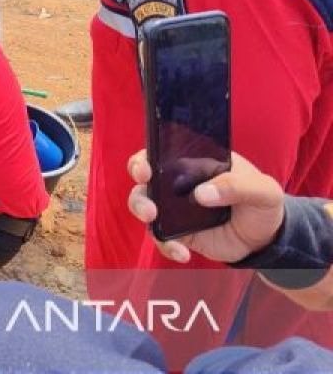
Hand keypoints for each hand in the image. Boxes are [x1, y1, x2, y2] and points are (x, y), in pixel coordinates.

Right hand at [127, 149, 284, 264]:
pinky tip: (183, 253)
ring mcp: (174, 207)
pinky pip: (160, 237)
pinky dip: (166, 245)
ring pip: (143, 205)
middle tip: (148, 204)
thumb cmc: (262, 203)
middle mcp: (177, 182)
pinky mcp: (176, 231)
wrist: (266, 238)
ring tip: (154, 220)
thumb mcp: (262, 189)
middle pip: (144, 178)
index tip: (146, 170)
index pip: (162, 152)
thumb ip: (237, 186)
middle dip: (139, 190)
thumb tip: (201, 194)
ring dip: (142, 211)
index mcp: (195, 162)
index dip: (146, 158)